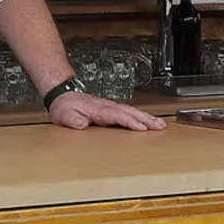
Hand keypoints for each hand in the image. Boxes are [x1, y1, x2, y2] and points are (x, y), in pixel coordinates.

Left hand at [49, 93, 166, 130]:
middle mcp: (107, 106)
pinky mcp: (111, 109)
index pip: (118, 115)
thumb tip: (81, 125)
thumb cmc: (64, 106)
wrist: (63, 95)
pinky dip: (141, 116)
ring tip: (160, 125)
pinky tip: (147, 122)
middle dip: (146, 119)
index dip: (130, 121)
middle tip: (160, 126)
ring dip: (147, 117)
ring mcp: (110, 107)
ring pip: (132, 111)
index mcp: (98, 109)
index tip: (142, 128)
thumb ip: (72, 120)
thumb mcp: (63, 115)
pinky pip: (129, 112)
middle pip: (130, 112)